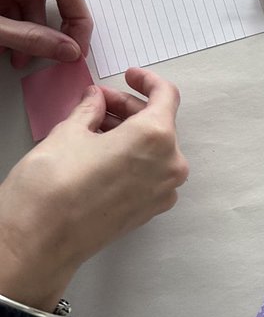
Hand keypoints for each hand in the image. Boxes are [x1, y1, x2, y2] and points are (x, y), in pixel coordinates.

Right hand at [0, 68, 187, 311]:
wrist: (41, 240)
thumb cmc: (53, 185)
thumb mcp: (69, 131)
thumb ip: (91, 110)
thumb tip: (97, 99)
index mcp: (156, 138)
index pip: (166, 96)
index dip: (146, 81)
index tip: (129, 75)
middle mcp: (169, 166)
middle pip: (159, 123)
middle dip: (129, 108)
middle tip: (97, 102)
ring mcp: (162, 192)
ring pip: (155, 149)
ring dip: (130, 133)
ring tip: (93, 127)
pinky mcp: (150, 211)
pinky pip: (149, 173)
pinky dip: (133, 157)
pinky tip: (103, 153)